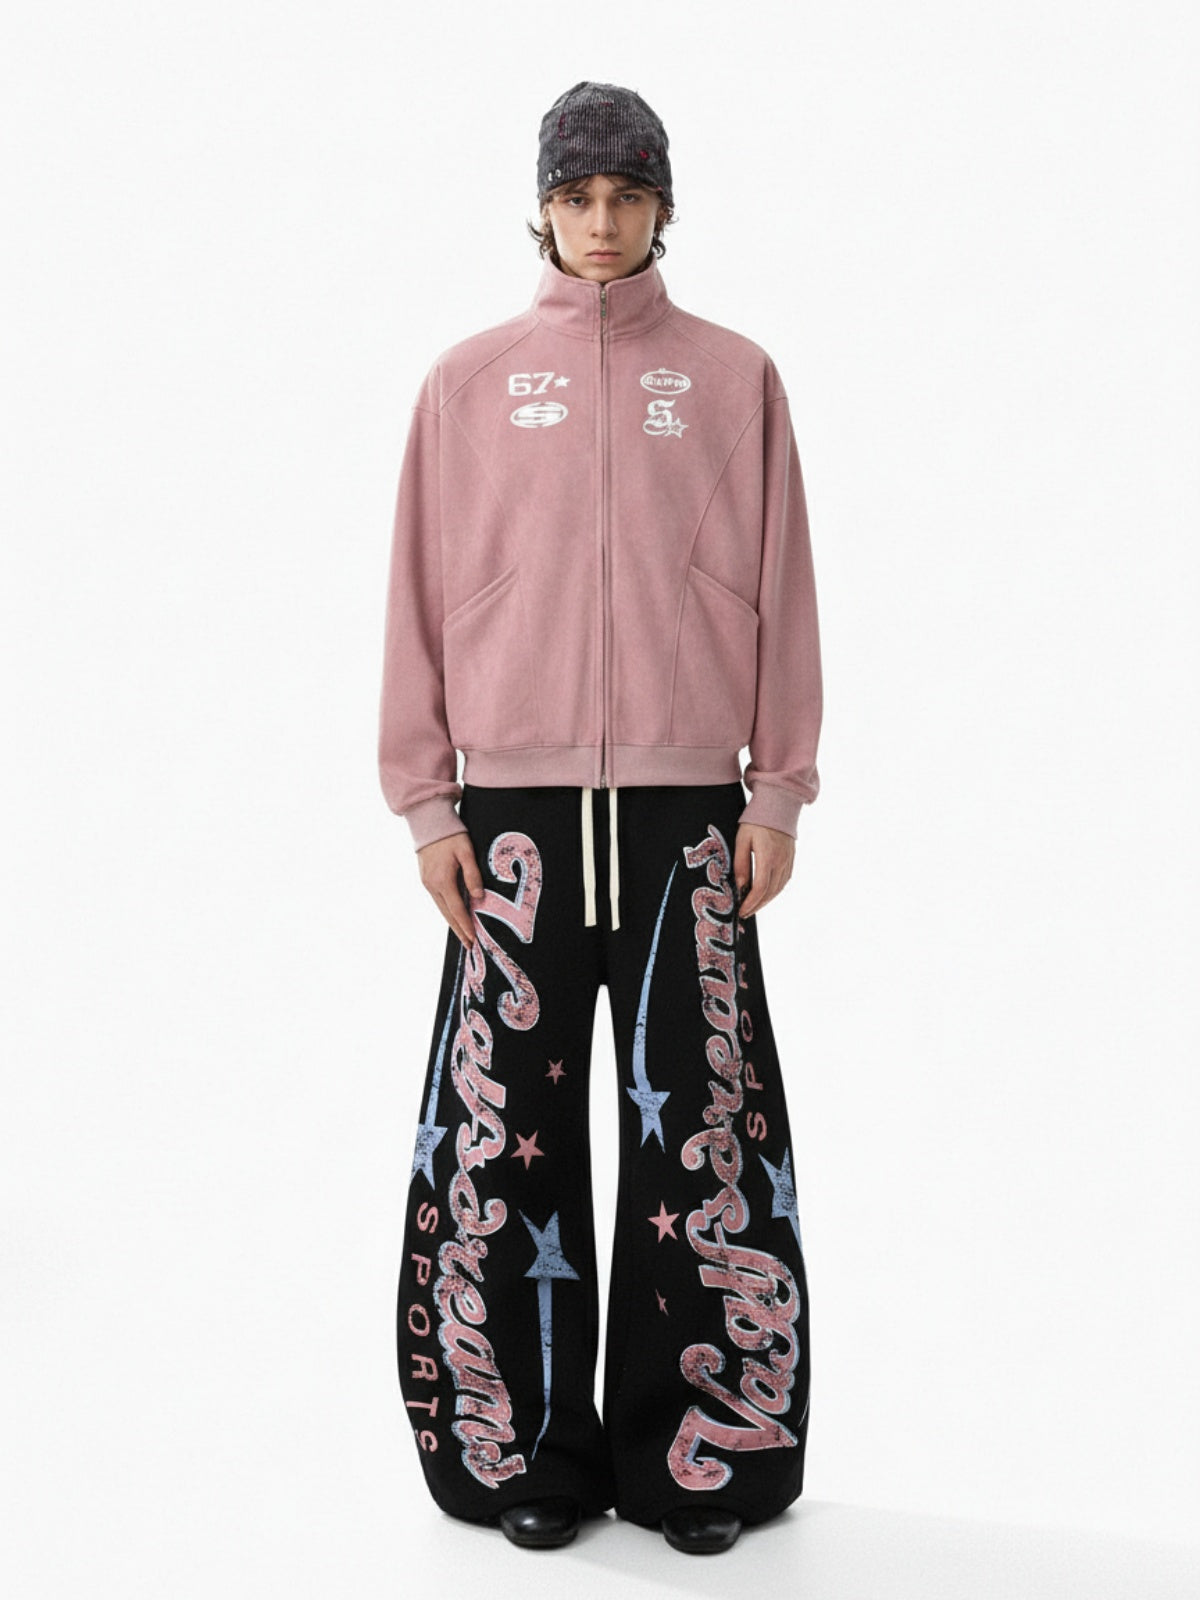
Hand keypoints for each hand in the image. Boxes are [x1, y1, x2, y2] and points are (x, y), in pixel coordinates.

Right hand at [417, 831, 484, 948]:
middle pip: (447, 914)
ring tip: (463, 935)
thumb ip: (473, 875)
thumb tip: (478, 897)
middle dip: (459, 930)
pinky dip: (447, 911)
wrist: (428, 822)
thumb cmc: (450, 834)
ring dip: (453, 922)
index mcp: (443, 881)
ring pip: (441, 908)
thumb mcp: (466, 852)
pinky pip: (438, 900)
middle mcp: (432, 885)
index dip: (466, 925)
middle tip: (469, 945)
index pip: (457, 909)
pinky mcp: (426, 878)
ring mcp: (427, 883)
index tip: (473, 939)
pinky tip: (453, 915)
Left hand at [732, 823, 794, 917]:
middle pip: (770, 892)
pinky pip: (784, 881)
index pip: (760, 888)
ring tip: (753, 906)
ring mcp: (788, 861)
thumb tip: (740, 885)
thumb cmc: (756, 821)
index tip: (741, 910)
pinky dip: (774, 891)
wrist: (778, 806)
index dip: (750, 903)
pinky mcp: (791, 859)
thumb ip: (741, 864)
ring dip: (766, 901)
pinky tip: (766, 894)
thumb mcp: (742, 840)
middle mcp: (781, 862)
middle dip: (757, 906)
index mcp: (768, 857)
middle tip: (745, 913)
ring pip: (778, 889)